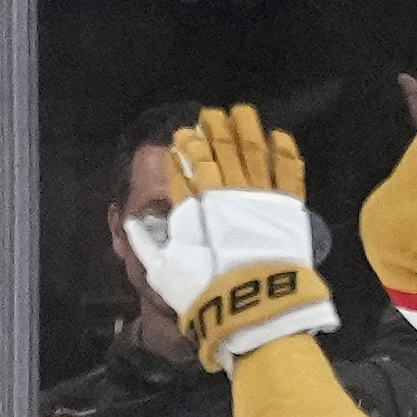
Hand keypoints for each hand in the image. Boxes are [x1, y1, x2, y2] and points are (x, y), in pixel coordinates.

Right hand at [127, 105, 330, 366]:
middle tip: (210, 115)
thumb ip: (146, 246)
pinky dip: (283, 151)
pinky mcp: (288, 205)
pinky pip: (287, 171)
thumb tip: (128, 224)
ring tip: (241, 112)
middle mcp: (225, 193)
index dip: (184, 150)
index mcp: (194, 207)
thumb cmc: (204, 292)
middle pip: (218, 152)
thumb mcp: (164, 272)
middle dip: (212, 131)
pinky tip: (278, 135)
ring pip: (251, 152)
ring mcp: (258, 195)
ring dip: (245, 129)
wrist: (251, 304)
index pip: (187, 169)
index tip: (182, 136)